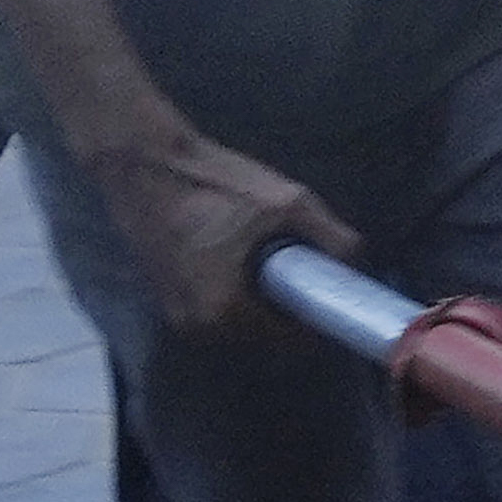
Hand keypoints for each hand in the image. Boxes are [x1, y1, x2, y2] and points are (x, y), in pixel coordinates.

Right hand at [86, 126, 357, 339]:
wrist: (143, 162)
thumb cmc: (212, 183)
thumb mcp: (288, 203)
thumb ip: (333, 237)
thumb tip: (358, 263)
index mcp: (223, 312)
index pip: (289, 339)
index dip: (317, 317)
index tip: (331, 291)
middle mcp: (196, 324)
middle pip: (264, 331)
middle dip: (289, 304)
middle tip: (305, 266)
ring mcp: (176, 312)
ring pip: (239, 319)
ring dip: (262, 296)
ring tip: (275, 255)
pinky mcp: (166, 294)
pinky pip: (216, 304)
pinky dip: (236, 288)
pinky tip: (242, 254)